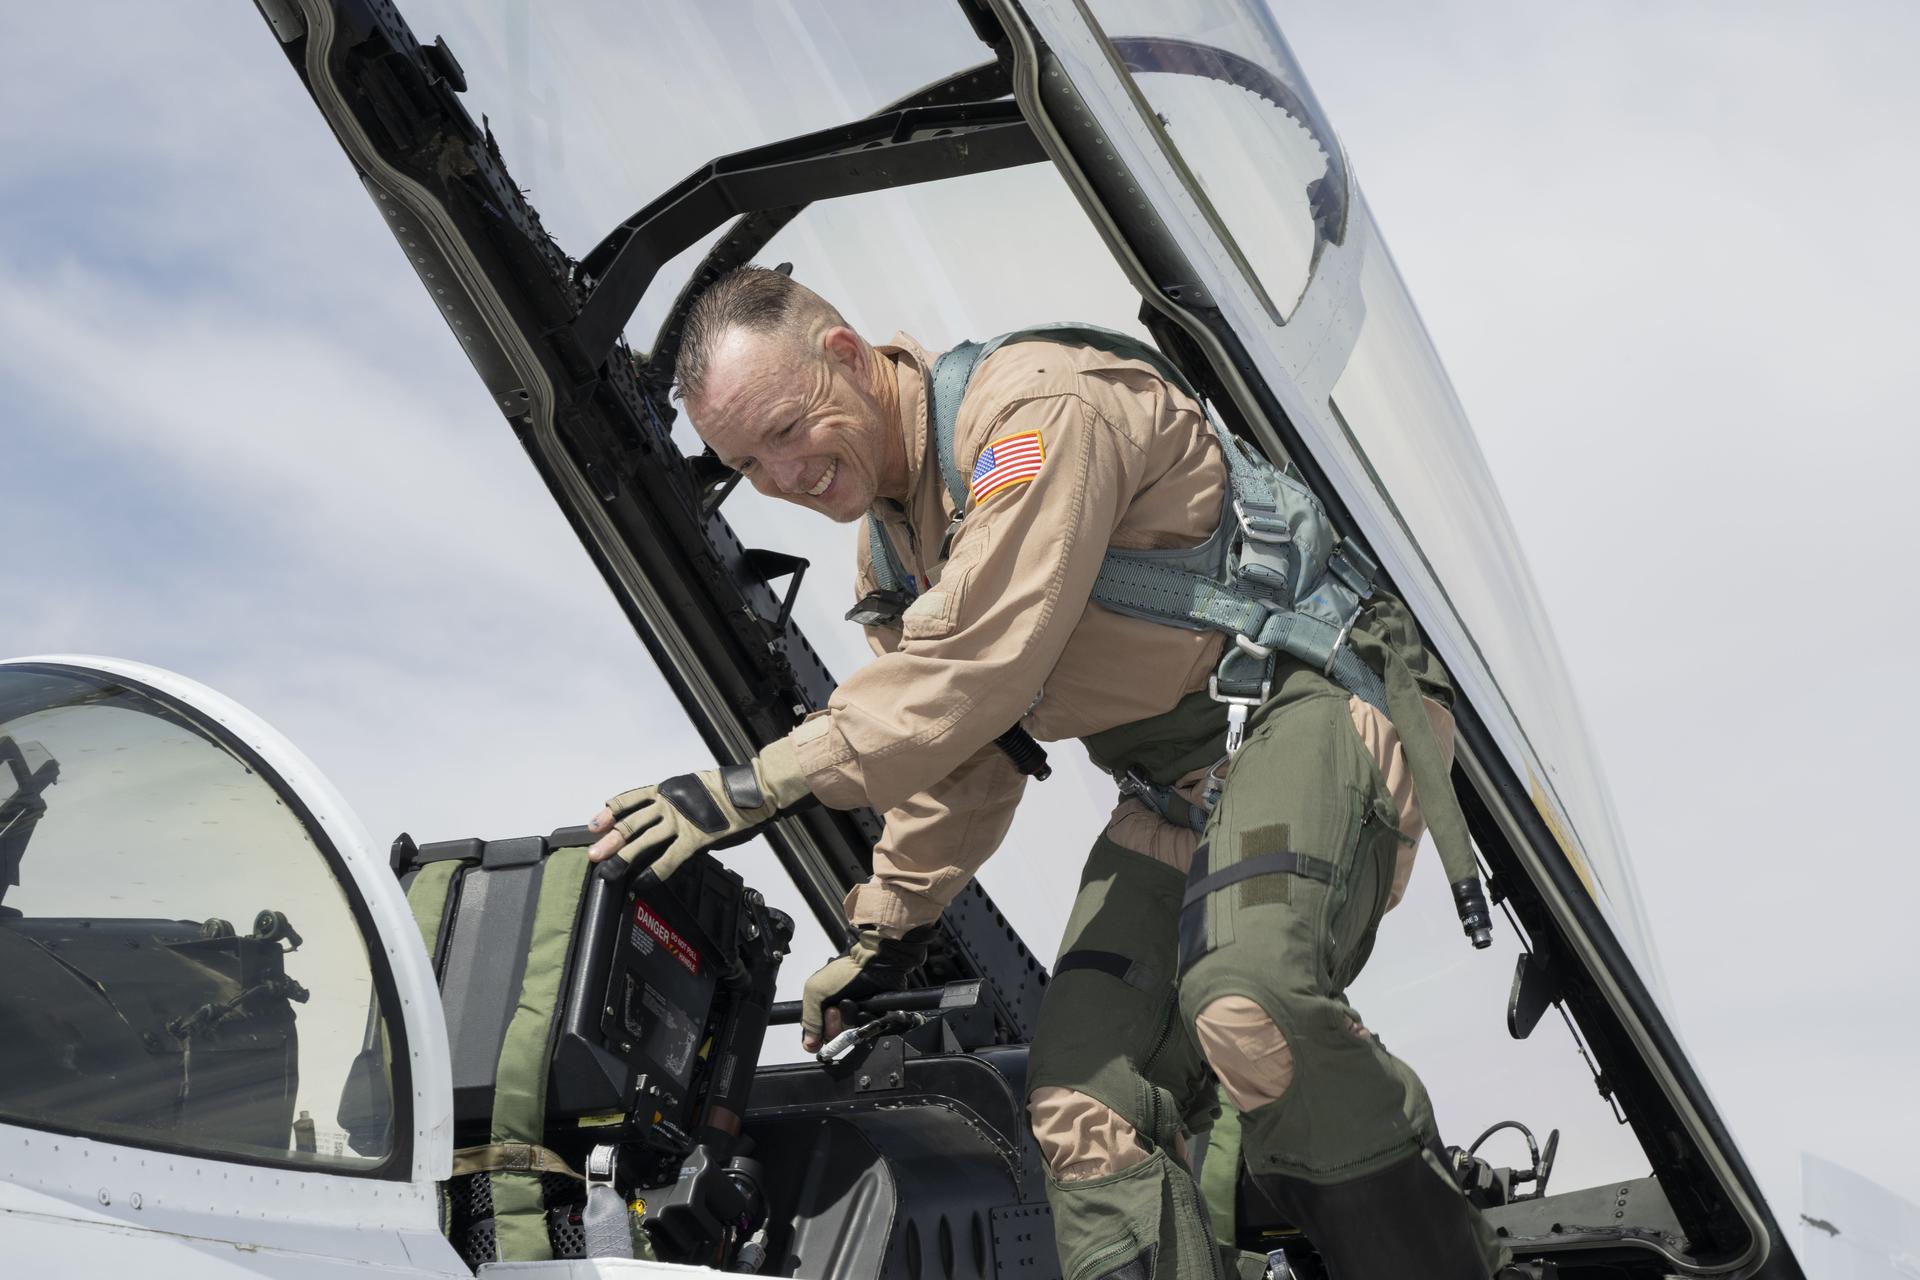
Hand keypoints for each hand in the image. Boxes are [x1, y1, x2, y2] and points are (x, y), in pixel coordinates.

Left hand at [588, 739, 809, 884]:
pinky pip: (669, 858)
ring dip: (624, 858)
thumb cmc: (725, 790)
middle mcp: (667, 804)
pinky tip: (642, 883)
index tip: (594, 825)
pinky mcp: (695, 838)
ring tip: (609, 873)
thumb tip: (659, 817)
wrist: (751, 791)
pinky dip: (654, 872)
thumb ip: (674, 801)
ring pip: (644, 840)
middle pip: (631, 823)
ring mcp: (680, 821)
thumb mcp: (691, 788)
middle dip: (610, 840)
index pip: (629, 800)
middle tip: (594, 855)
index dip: (609, 813)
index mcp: (665, 789)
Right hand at [799, 925, 934, 1052]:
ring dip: (847, 1019)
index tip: (816, 1041)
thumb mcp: (815, 990)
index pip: (813, 1034)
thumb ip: (809, 1017)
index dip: (814, 1040)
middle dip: (831, 1025)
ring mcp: (853, 1016)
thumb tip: (808, 1043)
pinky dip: (863, 1020)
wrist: (872, 964)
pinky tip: (862, 1008)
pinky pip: (865, 1029)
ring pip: (847, 1034)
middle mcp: (836, 1013)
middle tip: (834, 1009)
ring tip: (850, 1003)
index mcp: (820, 1006)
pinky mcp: (868, 1018)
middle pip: (830, 1036)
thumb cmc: (843, 972)